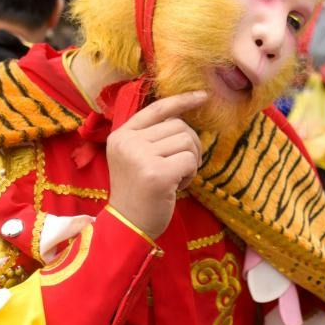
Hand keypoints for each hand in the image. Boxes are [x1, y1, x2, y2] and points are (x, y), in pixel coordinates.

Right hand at [105, 91, 206, 239]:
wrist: (128, 227)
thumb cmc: (138, 193)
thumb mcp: (135, 158)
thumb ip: (152, 137)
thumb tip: (184, 118)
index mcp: (121, 135)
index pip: (157, 109)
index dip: (182, 100)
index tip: (203, 97)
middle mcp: (128, 142)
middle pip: (179, 125)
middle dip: (190, 146)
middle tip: (180, 168)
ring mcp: (140, 156)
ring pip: (187, 141)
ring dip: (190, 161)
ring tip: (175, 178)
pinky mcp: (157, 173)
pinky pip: (190, 161)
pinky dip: (191, 174)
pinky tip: (177, 186)